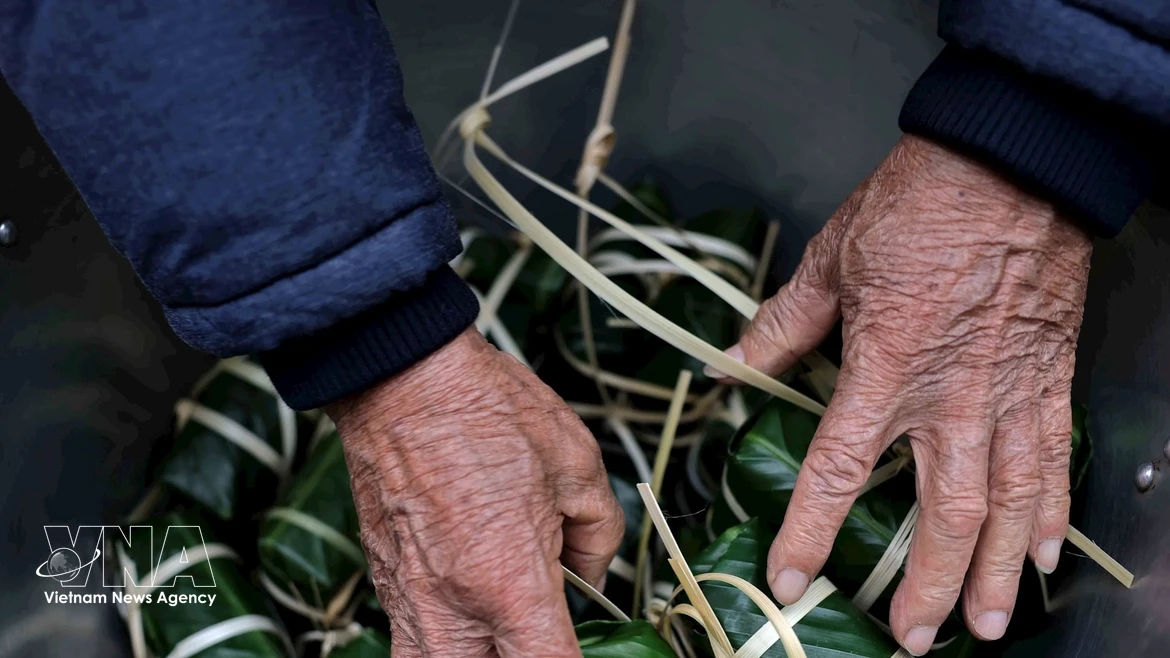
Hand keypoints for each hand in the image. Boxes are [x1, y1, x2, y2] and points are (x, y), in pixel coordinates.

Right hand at [327, 328, 623, 656]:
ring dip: (473, 656)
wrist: (401, 376)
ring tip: (503, 630)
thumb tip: (593, 570)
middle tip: (541, 636)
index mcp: (510, 582)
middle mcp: (453, 605)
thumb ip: (599, 533)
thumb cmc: (485, 409)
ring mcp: (409, 597)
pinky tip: (470, 609)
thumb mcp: (577, 462)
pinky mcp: (384, 579)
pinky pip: (410, 637)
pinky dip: (443, 638)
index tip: (590, 648)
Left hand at [723, 136, 1090, 654]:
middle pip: (941, 517)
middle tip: (908, 637)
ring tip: (987, 628)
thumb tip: (734, 357)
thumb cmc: (919, 205)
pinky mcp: (1047, 379)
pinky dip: (1051, 513)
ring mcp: (1006, 394)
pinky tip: (1046, 554)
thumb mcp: (831, 260)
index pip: (837, 474)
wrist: (1011, 164)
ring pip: (1006, 507)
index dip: (810, 536)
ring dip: (996, 575)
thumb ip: (783, 323)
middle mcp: (949, 397)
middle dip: (924, 588)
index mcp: (883, 369)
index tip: (793, 581)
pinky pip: (1054, 460)